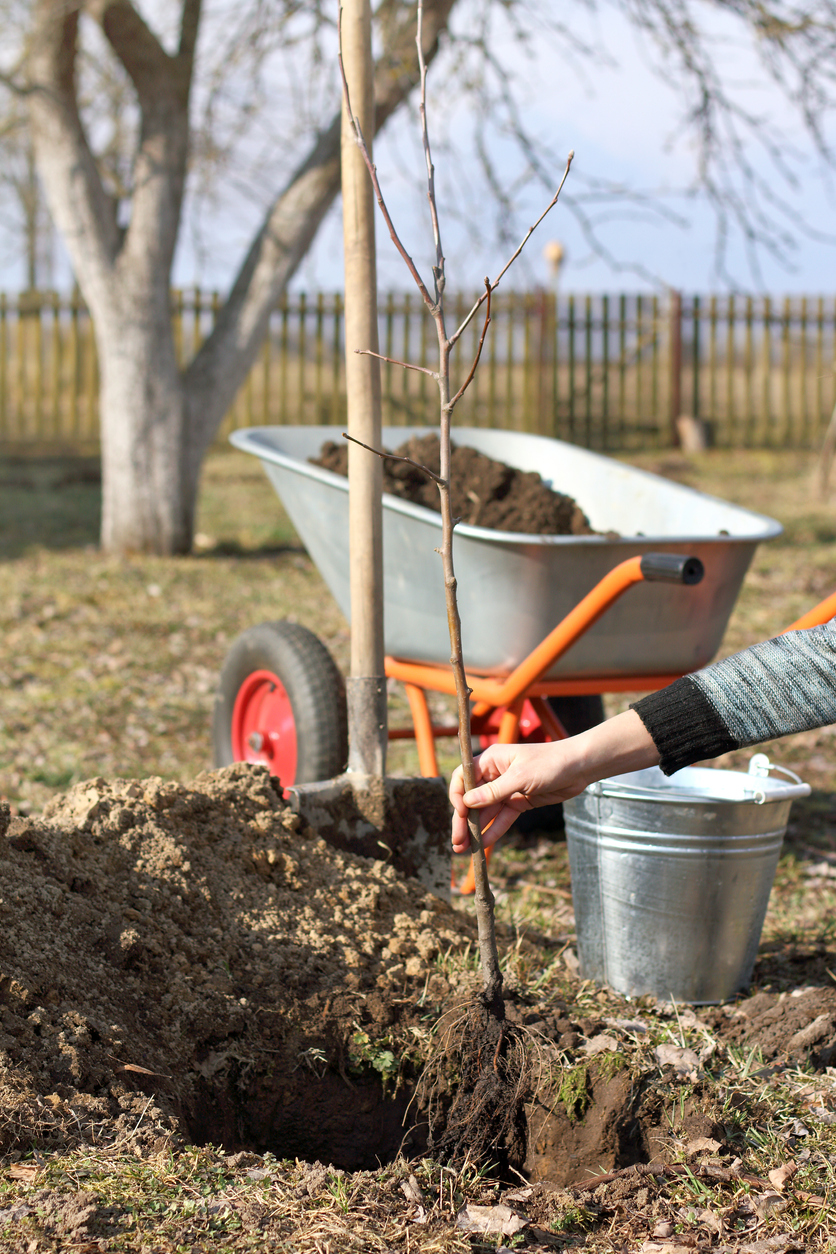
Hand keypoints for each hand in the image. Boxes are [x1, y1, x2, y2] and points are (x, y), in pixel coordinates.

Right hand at [449, 740, 589, 853]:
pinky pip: (502, 818)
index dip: (457, 795)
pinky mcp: (519, 802)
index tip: (460, 813)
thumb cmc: (550, 762)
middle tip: (456, 841)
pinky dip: (493, 830)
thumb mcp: (521, 777)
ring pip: (486, 812)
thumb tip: (467, 802)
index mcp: (491, 760)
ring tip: (464, 849)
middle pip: (472, 799)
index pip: (463, 777)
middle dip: (463, 820)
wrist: (579, 768)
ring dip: (475, 830)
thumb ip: (494, 791)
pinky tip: (483, 844)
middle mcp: (495, 774)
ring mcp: (506, 789)